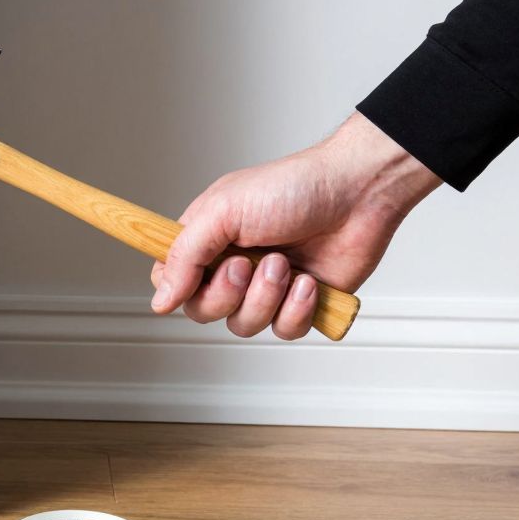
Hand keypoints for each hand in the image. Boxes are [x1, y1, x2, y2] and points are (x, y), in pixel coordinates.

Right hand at [150, 113, 441, 338]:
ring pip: (243, 325)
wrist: (359, 193)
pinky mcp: (299, 304)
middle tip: (247, 264)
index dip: (177, 288)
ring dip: (266, 297)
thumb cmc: (293, 188)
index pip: (169, 281)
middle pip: (203, 311)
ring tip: (287, 264)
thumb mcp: (223, 212)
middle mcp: (232, 267)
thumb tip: (159, 301)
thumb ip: (183, 257)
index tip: (195, 278)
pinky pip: (283, 331)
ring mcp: (265, 288)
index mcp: (206, 241)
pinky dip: (297, 309)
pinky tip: (309, 281)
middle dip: (228, 293)